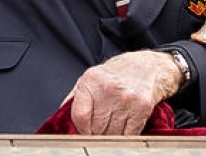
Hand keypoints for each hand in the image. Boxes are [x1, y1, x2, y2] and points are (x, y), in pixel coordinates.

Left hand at [67, 50, 183, 134]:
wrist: (145, 67)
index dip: (80, 129)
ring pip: (112, 134)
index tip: (83, 132)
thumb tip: (60, 118)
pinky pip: (129, 135)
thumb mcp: (90, 79)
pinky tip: (122, 129)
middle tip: (97, 131)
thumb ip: (75, 99)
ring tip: (110, 129)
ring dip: (110, 136)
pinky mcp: (142, 108)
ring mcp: (126, 99)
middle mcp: (108, 89)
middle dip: (95, 133)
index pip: (80, 116)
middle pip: (96, 128)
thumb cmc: (114, 75)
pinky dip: (124, 137)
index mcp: (91, 81)